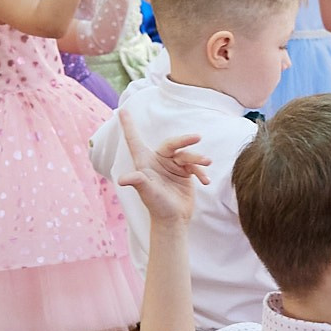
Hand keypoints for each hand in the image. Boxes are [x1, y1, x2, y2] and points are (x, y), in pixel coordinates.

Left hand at [115, 110, 208, 224]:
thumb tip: (123, 179)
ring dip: (197, 159)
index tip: (123, 111)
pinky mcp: (185, 173)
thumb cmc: (156, 206)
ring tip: (207, 163)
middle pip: (172, 144)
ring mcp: (172, 166)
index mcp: (145, 162)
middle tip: (197, 137)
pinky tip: (206, 181)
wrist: (174, 219)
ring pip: (187, 155)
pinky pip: (195, 166)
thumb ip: (138, 181)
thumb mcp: (147, 192)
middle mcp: (158, 161)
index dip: (128, 126)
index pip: (134, 140)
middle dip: (184, 140)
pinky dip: (201, 172)